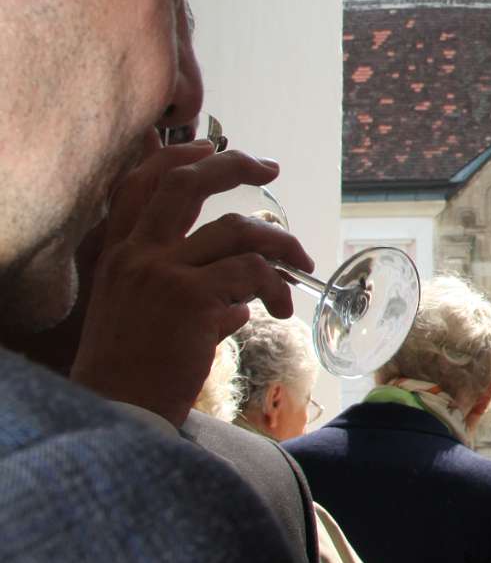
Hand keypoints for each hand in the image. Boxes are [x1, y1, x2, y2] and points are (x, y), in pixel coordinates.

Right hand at [69, 140, 314, 425]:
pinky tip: (281, 310)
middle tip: (270, 168)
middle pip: (185, 184)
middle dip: (233, 165)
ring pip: (237, 230)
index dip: (177, 156)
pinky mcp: (191, 300)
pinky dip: (277, 287)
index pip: (140, 184)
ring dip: (280, 244)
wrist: (119, 416)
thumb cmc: (134, 377)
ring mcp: (162, 274)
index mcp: (118, 255)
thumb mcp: (146, 322)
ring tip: (300, 267)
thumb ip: (192, 300)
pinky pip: (253, 273)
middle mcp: (136, 256)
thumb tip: (240, 306)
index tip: (210, 146)